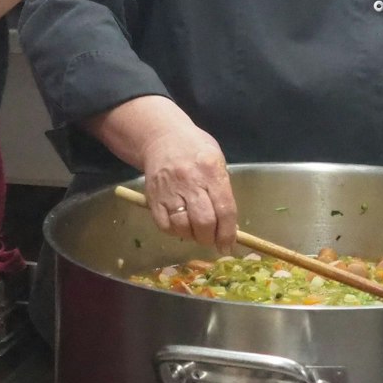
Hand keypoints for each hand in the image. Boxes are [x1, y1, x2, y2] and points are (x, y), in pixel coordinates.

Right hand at [139, 121, 237, 252]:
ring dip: (193, 236)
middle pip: (204, 221)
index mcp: (211, 170)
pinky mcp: (153, 197)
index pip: (224, 209)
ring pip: (183, 226)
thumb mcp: (217, 160)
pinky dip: (175, 232)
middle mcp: (190, 181)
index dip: (228, 232)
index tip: (228, 245)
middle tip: (212, 239)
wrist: (161, 137)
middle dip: (211, 238)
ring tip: (197, 232)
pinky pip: (165, 225)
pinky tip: (181, 226)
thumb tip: (229, 224)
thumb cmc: (195, 148)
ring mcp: (169, 190)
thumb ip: (223, 189)